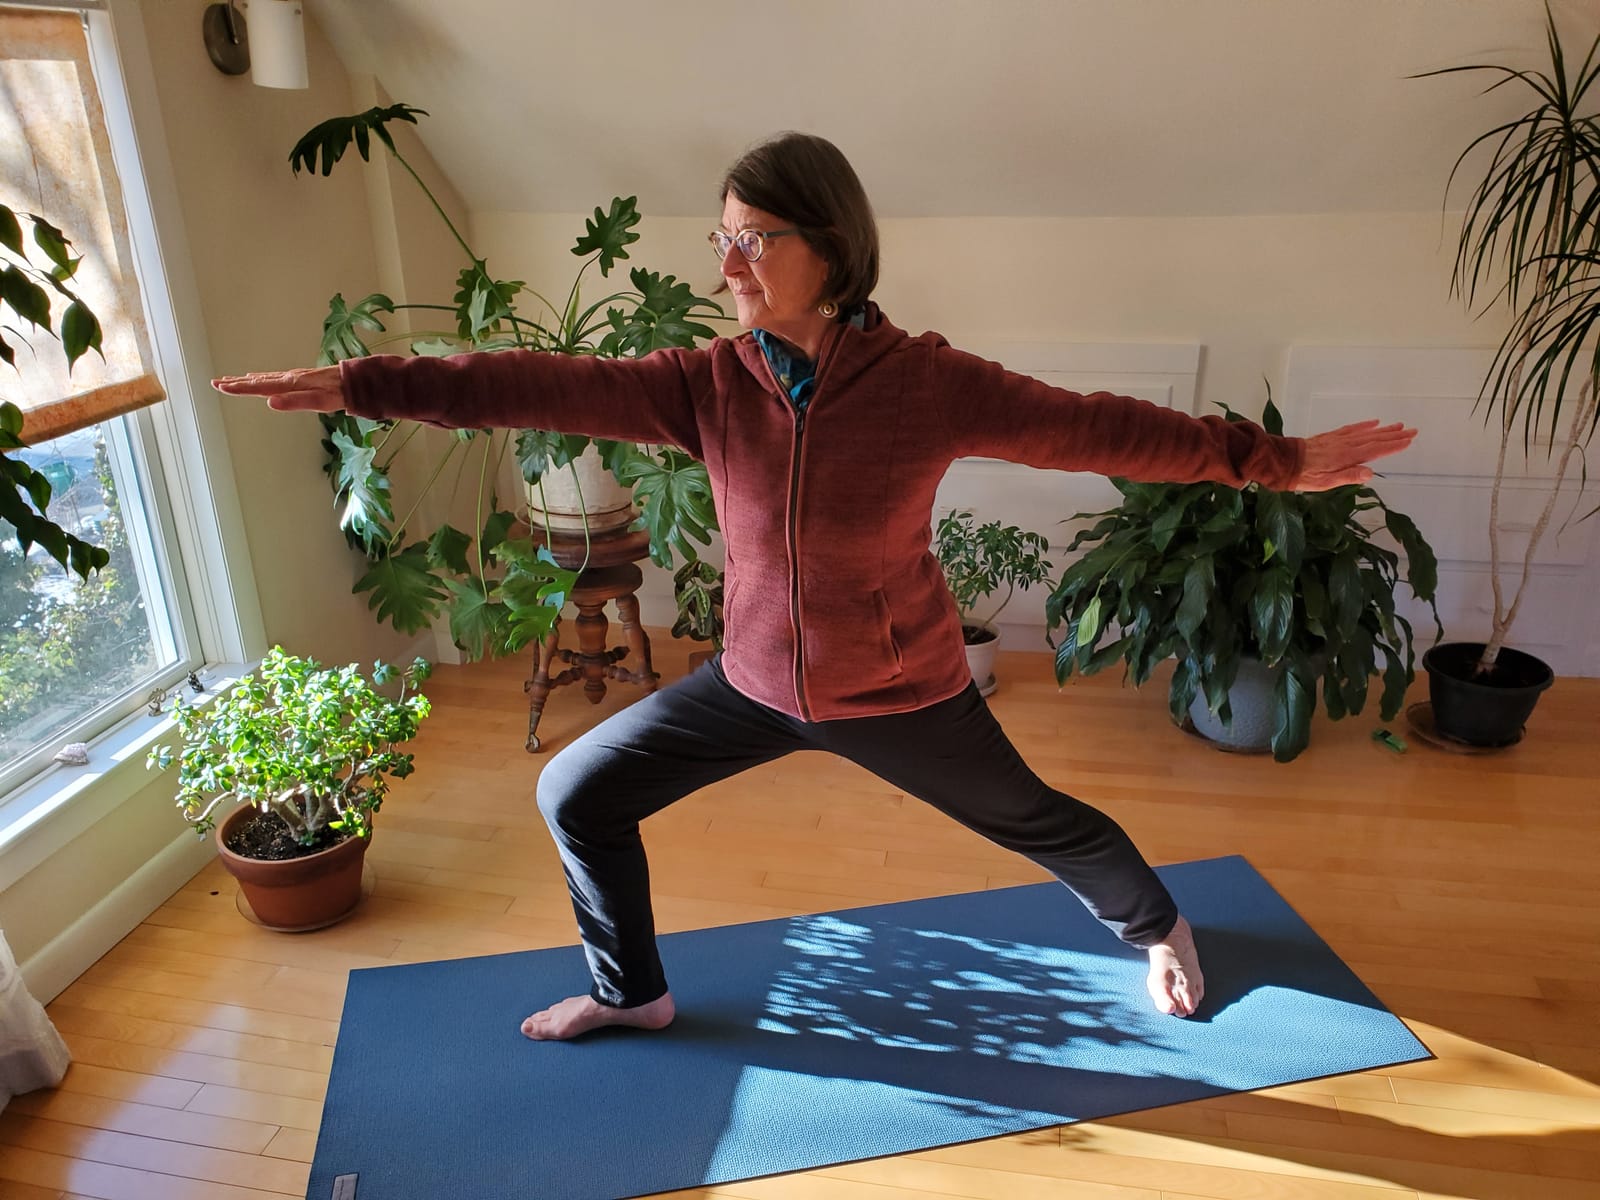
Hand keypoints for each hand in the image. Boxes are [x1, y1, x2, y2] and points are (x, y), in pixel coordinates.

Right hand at [212, 366, 344, 412]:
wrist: (359, 380)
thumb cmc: (342, 393)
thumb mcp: (322, 401)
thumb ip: (297, 402)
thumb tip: (270, 402)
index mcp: (292, 384)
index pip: (260, 387)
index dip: (240, 388)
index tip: (220, 387)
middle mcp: (290, 379)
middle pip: (258, 381)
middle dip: (236, 383)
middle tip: (215, 383)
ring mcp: (295, 378)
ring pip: (265, 379)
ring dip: (246, 380)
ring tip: (229, 381)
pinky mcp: (301, 379)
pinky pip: (274, 378)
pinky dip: (261, 378)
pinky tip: (258, 378)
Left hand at [1294, 419, 1415, 490]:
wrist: (1283, 461)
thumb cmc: (1304, 476)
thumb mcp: (1325, 482)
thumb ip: (1348, 476)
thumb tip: (1370, 473)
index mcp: (1347, 457)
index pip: (1376, 450)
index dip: (1393, 446)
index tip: (1409, 441)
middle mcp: (1345, 445)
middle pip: (1375, 439)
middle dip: (1395, 435)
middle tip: (1412, 430)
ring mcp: (1338, 439)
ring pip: (1366, 433)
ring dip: (1384, 429)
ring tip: (1399, 425)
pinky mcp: (1330, 437)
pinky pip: (1351, 429)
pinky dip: (1363, 425)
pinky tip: (1373, 422)